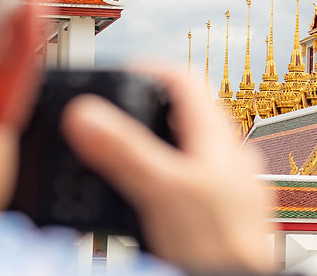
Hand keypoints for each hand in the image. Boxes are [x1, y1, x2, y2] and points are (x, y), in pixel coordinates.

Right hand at [61, 66, 273, 273]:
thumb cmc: (220, 246)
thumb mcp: (162, 191)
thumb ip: (125, 151)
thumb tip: (87, 115)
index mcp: (218, 137)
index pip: (184, 78)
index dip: (147, 69)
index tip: (115, 74)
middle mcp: (229, 155)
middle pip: (183, 112)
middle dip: (143, 111)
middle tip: (109, 118)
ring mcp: (228, 184)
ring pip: (184, 148)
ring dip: (150, 146)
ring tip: (117, 157)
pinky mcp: (221, 213)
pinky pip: (188, 180)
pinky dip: (160, 179)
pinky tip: (144, 199)